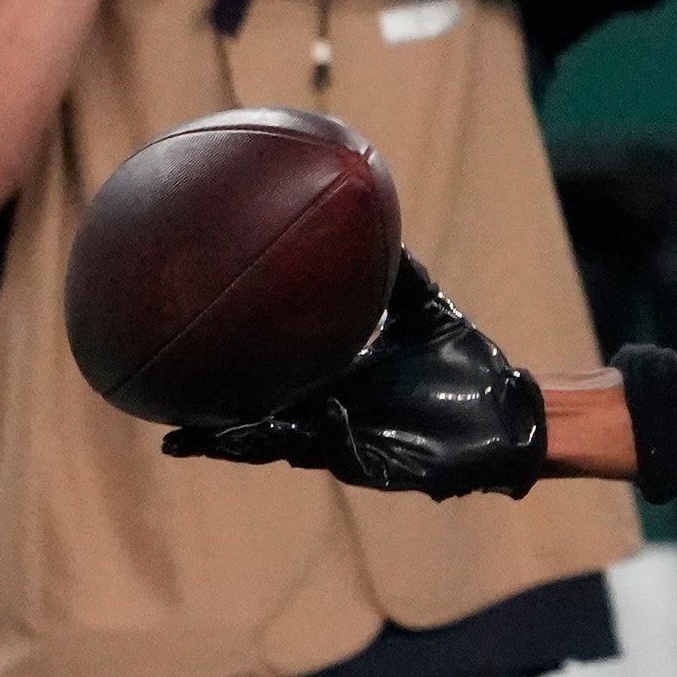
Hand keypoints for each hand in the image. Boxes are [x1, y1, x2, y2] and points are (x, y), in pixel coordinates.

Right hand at [164, 254, 546, 496]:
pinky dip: (329, 436)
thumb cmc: (464, 364)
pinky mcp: (382, 467)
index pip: (266, 386)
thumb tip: (375, 210)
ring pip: (286, 450)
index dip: (224, 385)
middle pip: (258, 428)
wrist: (508, 410)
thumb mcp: (425, 306)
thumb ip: (398, 268)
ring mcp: (351, 445)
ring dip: (250, 443)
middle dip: (215, 430)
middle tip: (169, 423)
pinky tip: (319, 414)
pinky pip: (346, 451)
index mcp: (329, 385)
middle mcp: (330, 419)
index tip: (177, 373)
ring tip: (206, 439)